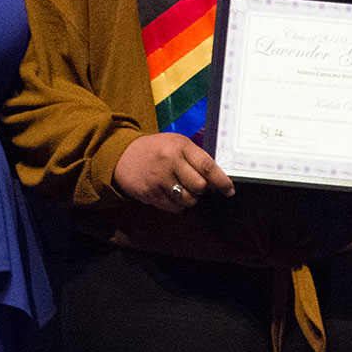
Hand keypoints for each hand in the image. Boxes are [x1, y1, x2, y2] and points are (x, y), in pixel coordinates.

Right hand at [113, 133, 235, 211]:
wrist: (121, 155)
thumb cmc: (155, 150)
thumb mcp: (176, 144)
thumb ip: (195, 158)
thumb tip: (218, 180)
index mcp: (179, 146)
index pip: (207, 166)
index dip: (221, 181)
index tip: (229, 190)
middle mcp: (170, 161)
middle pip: (200, 186)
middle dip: (202, 188)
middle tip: (194, 183)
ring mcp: (159, 179)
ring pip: (188, 199)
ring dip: (189, 197)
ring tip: (179, 186)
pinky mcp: (150, 194)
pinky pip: (175, 207)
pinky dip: (176, 204)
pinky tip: (168, 192)